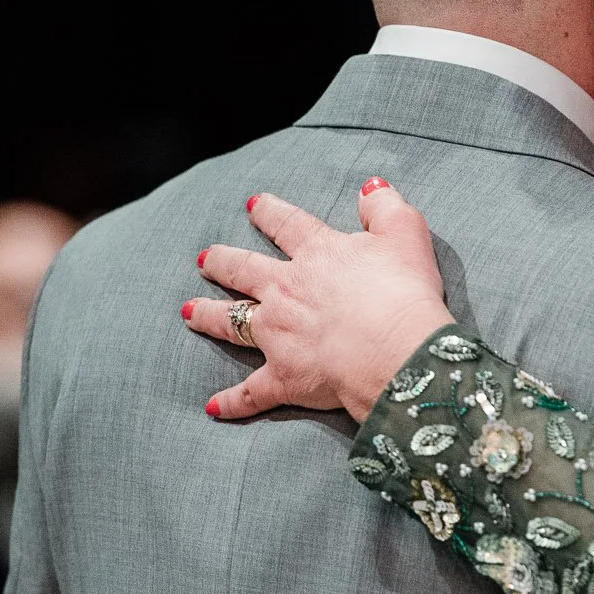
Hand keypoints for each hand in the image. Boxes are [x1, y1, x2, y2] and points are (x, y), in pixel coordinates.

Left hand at [183, 178, 453, 420]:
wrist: (395, 349)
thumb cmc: (404, 291)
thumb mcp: (405, 233)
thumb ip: (385, 207)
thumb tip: (372, 186)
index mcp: (317, 254)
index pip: (288, 225)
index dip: (270, 212)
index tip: (253, 204)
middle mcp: (286, 290)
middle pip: (244, 270)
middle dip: (221, 262)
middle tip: (205, 259)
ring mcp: (278, 335)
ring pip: (232, 321)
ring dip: (207, 315)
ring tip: (188, 310)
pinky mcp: (283, 377)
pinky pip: (249, 393)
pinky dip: (230, 402)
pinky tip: (212, 407)